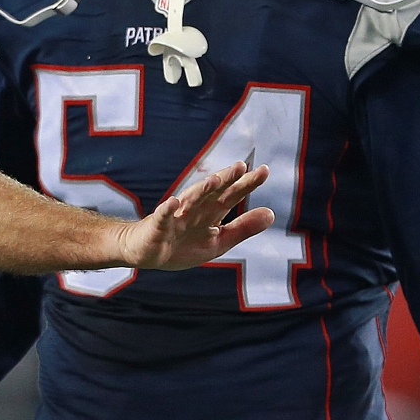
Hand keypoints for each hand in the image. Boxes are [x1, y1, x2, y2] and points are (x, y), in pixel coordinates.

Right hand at [114, 161, 272, 269]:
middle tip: (241, 166)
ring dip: (201, 190)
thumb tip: (272, 213)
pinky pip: (162, 217)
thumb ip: (244, 227)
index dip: (247, 184)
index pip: (232, 195)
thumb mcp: (219, 241)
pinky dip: (167, 210)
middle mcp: (195, 209)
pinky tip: (174, 202)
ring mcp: (176, 216)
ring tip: (214, 180)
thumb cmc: (183, 244)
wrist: (147, 252)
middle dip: (226, 179)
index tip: (264, 170)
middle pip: (213, 192)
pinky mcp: (157, 227)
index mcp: (211, 212)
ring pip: (190, 201)